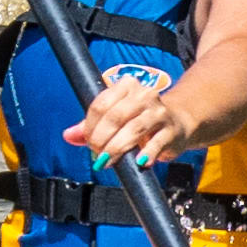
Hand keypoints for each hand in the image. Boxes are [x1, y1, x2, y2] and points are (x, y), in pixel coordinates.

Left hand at [72, 67, 199, 165]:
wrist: (177, 123)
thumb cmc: (140, 120)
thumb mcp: (115, 118)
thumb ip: (90, 126)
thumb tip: (68, 135)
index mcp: (127, 86)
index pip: (101, 104)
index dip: (90, 126)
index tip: (88, 141)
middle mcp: (144, 94)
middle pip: (115, 116)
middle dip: (101, 139)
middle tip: (97, 155)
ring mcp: (159, 112)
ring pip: (133, 129)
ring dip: (117, 148)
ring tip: (108, 161)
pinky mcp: (171, 130)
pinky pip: (156, 143)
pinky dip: (146, 153)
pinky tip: (138, 161)